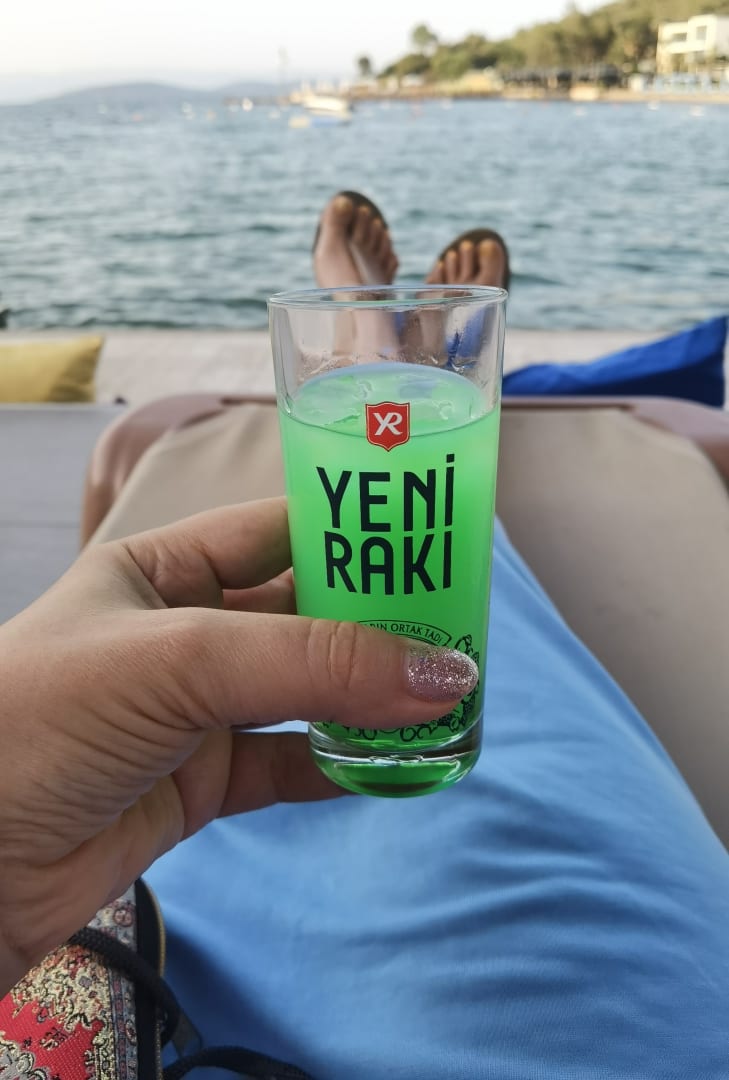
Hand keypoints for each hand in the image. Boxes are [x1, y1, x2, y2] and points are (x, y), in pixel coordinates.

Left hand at [0, 498, 476, 991]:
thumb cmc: (42, 719)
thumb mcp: (177, 661)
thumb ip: (310, 663)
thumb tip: (442, 673)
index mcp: (163, 569)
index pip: (278, 531)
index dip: (354, 533)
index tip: (433, 543)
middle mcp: (184, 632)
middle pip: (304, 615)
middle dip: (378, 623)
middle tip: (460, 629)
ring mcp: (195, 711)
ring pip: (305, 694)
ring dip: (370, 699)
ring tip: (446, 698)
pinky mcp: (201, 784)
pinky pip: (289, 766)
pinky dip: (342, 766)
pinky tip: (393, 764)